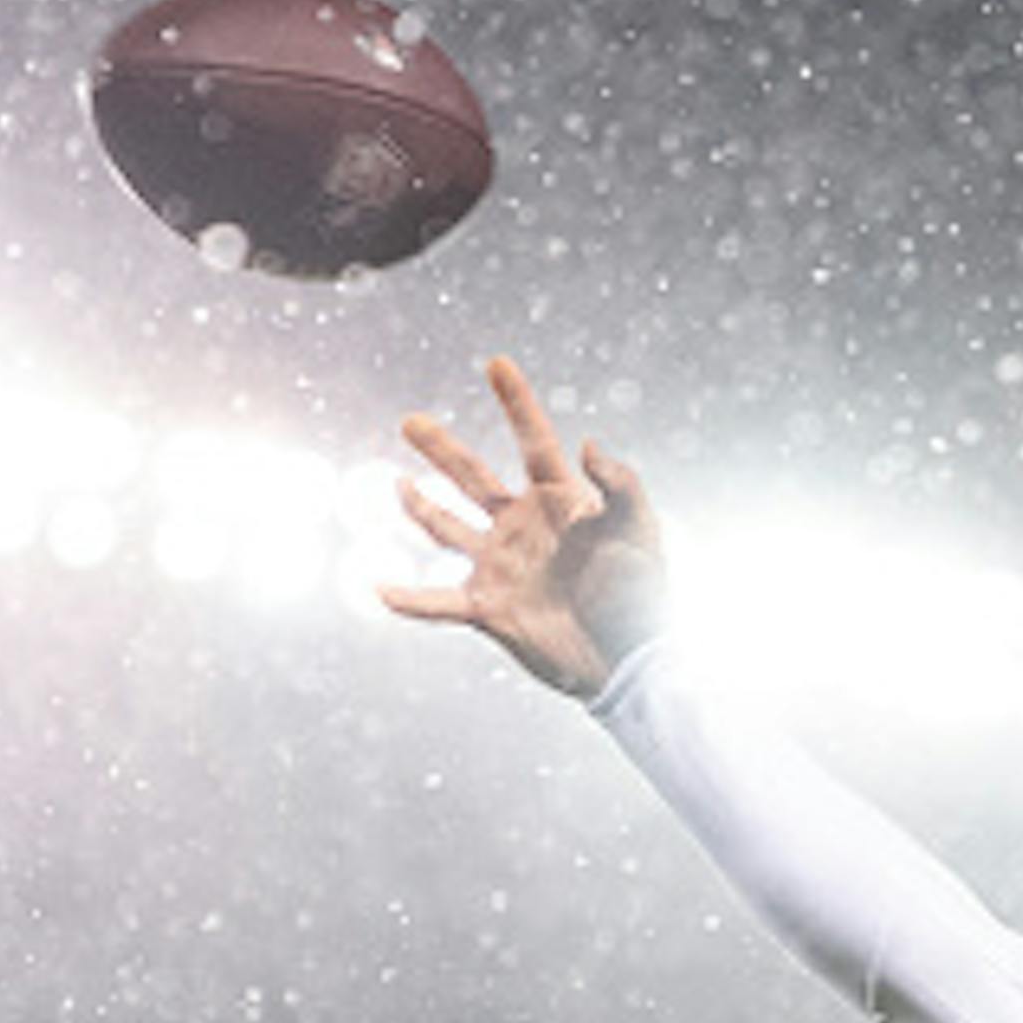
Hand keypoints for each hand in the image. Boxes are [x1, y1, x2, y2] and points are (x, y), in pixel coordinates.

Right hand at [386, 355, 667, 698]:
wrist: (630, 659)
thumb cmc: (642, 593)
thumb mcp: (641, 529)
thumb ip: (620, 483)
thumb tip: (585, 443)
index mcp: (561, 501)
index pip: (533, 441)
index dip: (515, 402)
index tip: (497, 363)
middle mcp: (523, 527)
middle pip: (473, 477)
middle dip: (441, 449)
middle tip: (410, 420)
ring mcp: (502, 566)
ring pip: (447, 529)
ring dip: (419, 508)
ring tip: (396, 485)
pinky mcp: (489, 609)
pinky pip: (439, 603)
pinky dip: (409, 600)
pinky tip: (380, 590)